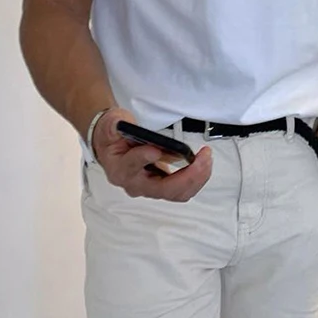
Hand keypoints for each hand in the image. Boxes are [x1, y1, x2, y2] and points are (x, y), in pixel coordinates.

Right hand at [92, 108, 212, 202]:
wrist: (112, 146)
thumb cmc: (113, 137)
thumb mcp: (110, 124)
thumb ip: (115, 125)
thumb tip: (121, 124)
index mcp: (119, 168)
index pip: (132, 167)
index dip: (144, 158)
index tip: (155, 149)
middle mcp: (135, 184)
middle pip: (163, 189)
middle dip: (187, 175)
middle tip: (202, 157)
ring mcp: (149, 188)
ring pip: (176, 193)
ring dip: (196, 178)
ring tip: (207, 159)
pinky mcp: (161, 186)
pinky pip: (181, 190)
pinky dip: (195, 179)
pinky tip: (203, 164)